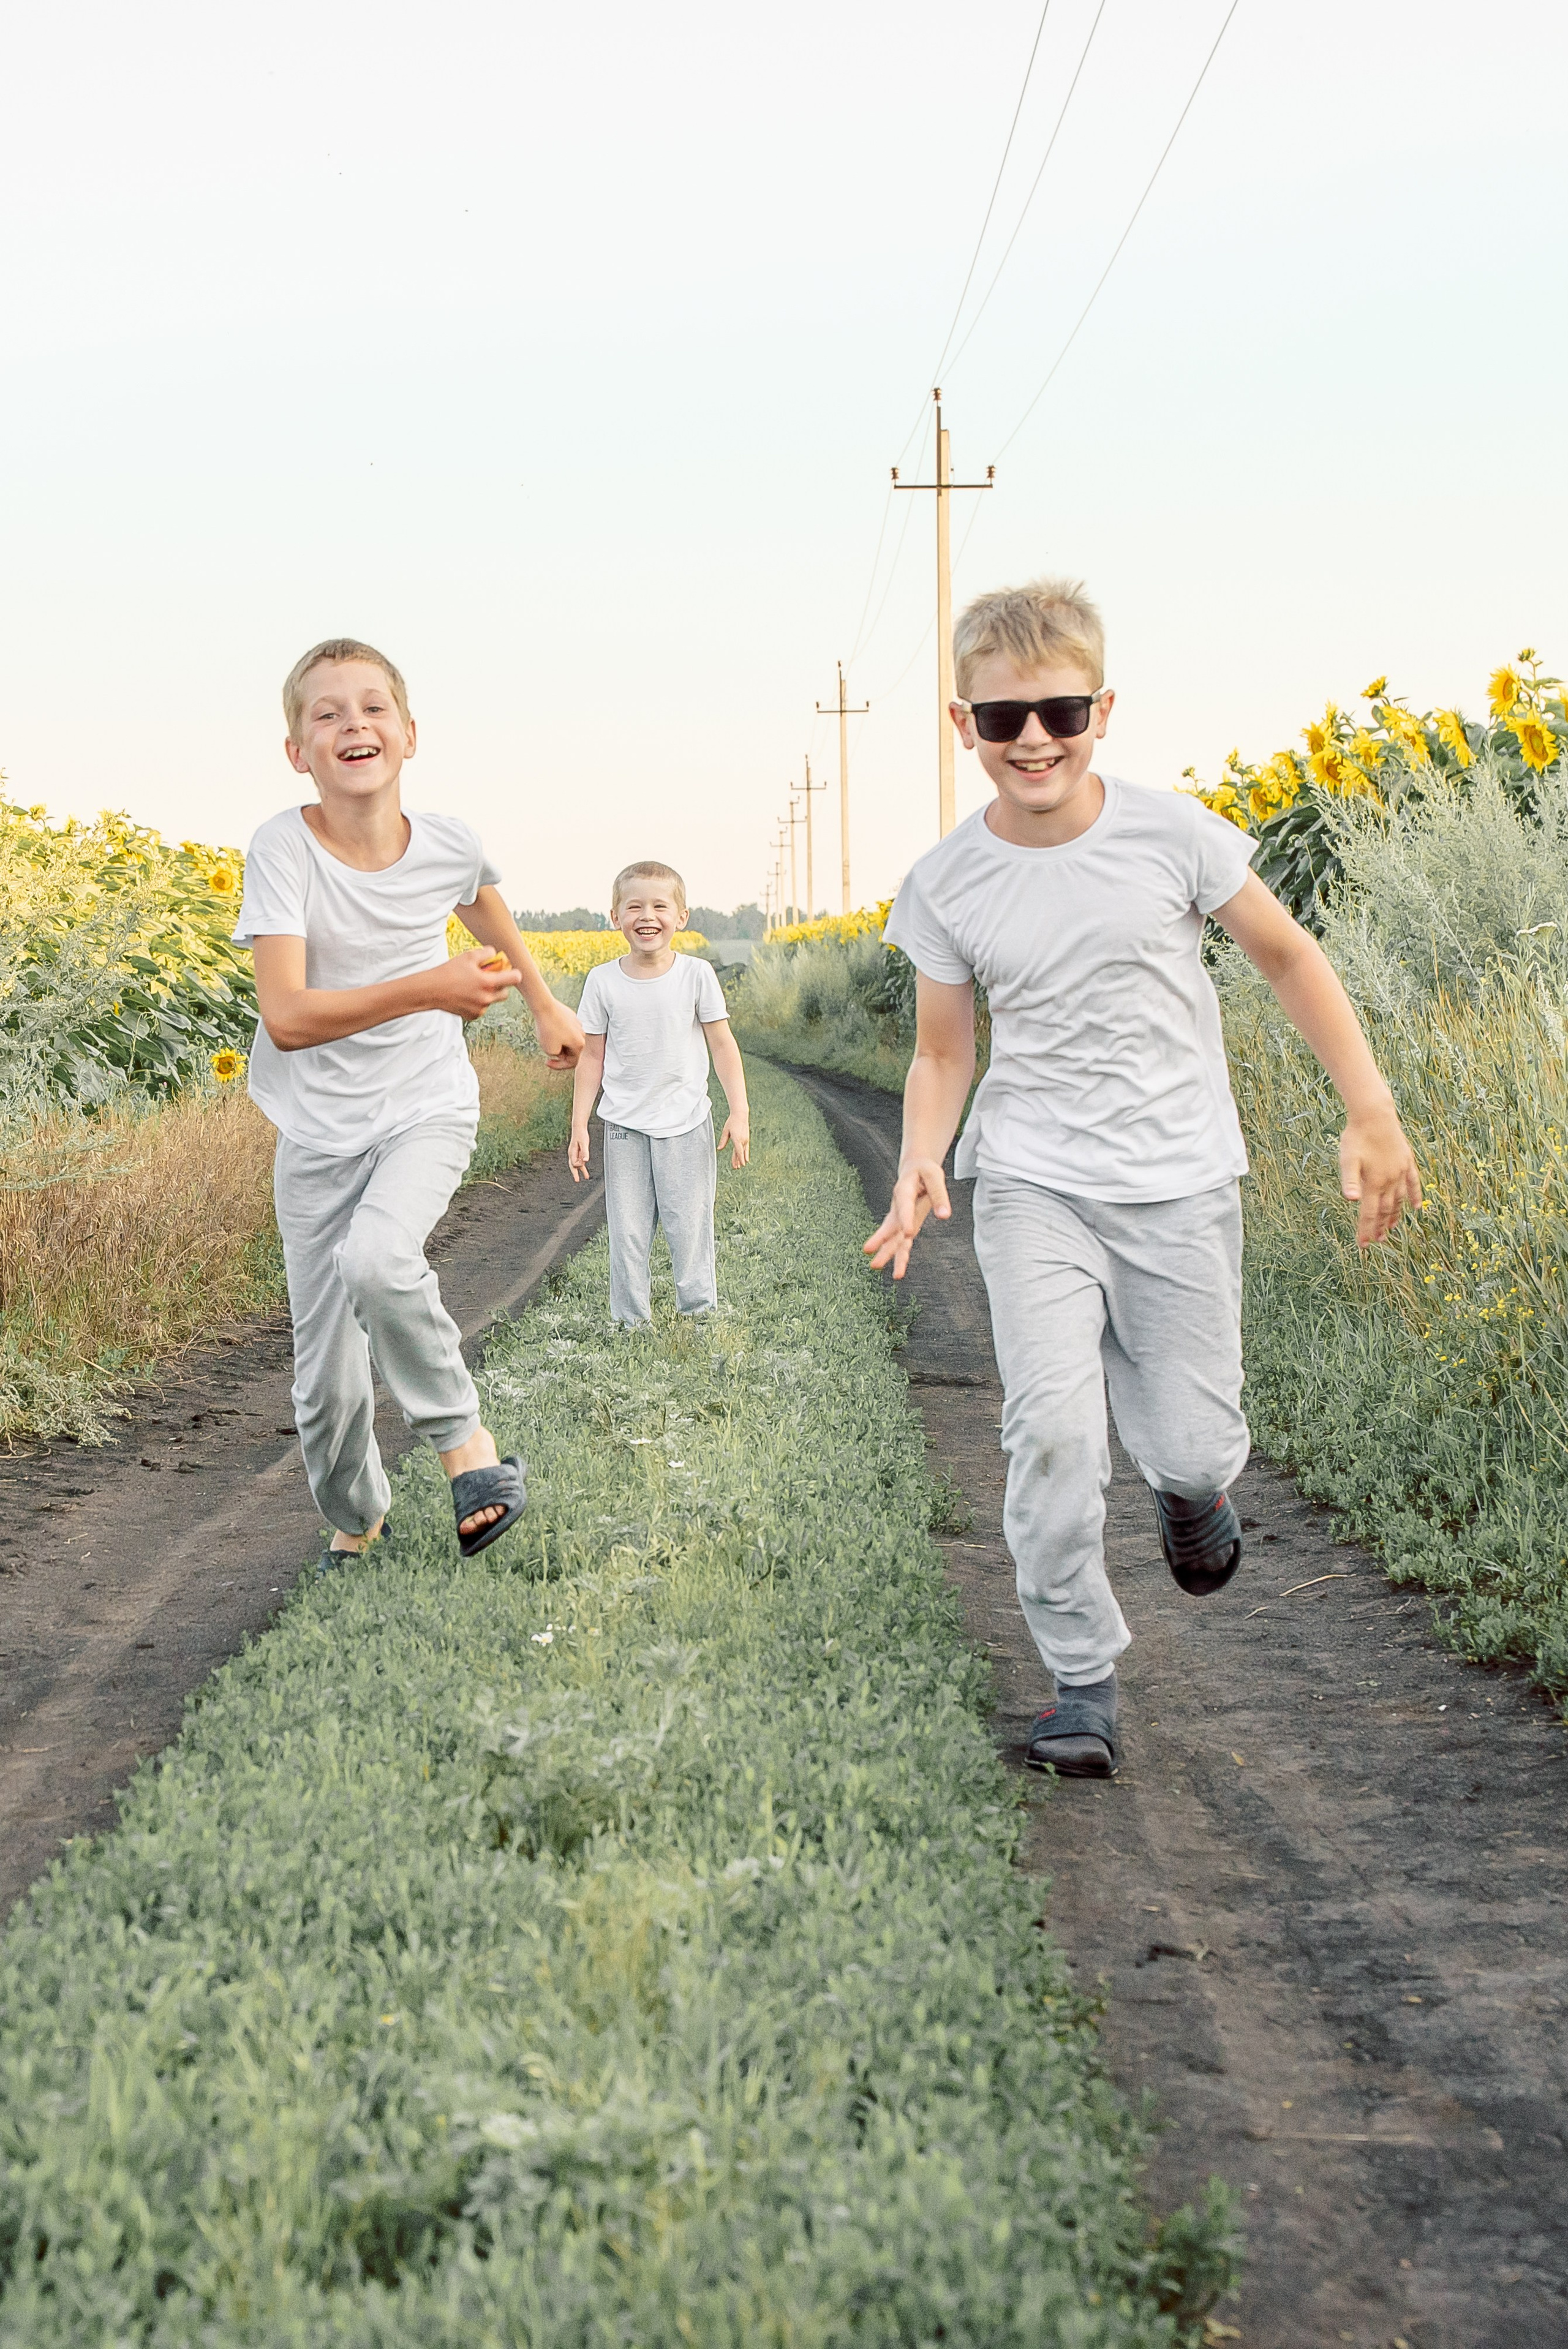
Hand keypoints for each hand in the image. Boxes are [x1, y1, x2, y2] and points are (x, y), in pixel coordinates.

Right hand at [432, 947, 522, 1019]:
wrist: (431, 990)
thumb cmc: (449, 971)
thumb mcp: (468, 956)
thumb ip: (486, 953)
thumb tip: (495, 953)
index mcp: (488, 982)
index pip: (514, 978)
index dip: (514, 973)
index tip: (510, 971)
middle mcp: (486, 998)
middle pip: (505, 993)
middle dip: (501, 986)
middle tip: (490, 978)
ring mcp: (480, 1009)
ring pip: (492, 1001)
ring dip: (488, 994)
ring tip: (472, 986)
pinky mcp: (472, 1016)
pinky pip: (481, 1008)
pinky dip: (477, 1002)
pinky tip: (466, 995)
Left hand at [536, 1003, 584, 1069]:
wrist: (545, 1007)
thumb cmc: (548, 1028)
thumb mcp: (550, 1050)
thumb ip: (557, 1056)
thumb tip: (559, 1052)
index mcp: (579, 1045)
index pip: (572, 1062)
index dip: (558, 1065)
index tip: (548, 1062)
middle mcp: (582, 1034)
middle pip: (571, 1050)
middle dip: (560, 1053)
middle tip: (548, 1052)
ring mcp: (578, 1024)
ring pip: (569, 1039)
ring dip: (559, 1042)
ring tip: (548, 1039)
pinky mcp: (571, 1017)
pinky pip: (566, 1029)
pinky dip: (559, 1033)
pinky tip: (550, 1030)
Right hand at [568, 1125, 591, 1182]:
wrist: (579, 1128)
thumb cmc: (581, 1134)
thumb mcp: (584, 1143)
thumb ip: (585, 1152)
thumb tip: (585, 1160)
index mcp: (572, 1152)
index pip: (574, 1163)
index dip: (579, 1164)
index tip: (583, 1162)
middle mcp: (572, 1154)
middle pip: (573, 1166)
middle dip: (575, 1173)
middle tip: (577, 1180)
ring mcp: (574, 1153)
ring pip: (577, 1164)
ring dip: (581, 1170)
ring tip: (586, 1177)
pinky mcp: (578, 1152)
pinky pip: (580, 1161)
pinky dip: (583, 1166)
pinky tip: (586, 1169)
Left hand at [718, 1114, 749, 1169]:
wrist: (741, 1115)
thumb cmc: (731, 1122)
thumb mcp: (726, 1131)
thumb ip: (723, 1141)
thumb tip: (719, 1149)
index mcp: (736, 1139)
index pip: (738, 1151)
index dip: (738, 1159)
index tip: (738, 1165)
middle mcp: (742, 1140)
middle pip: (740, 1153)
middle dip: (738, 1161)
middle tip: (736, 1168)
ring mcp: (745, 1140)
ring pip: (743, 1152)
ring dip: (741, 1159)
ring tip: (740, 1166)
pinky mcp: (746, 1139)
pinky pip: (746, 1148)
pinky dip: (745, 1154)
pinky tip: (746, 1159)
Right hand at [864, 1158, 950, 1278]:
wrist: (915, 1169)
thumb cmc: (925, 1172)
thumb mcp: (935, 1176)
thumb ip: (940, 1196)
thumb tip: (945, 1216)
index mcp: (903, 1190)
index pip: (904, 1206)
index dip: (906, 1219)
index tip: (908, 1232)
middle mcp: (898, 1207)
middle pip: (890, 1224)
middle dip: (881, 1238)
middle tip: (869, 1249)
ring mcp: (900, 1218)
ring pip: (893, 1237)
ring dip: (886, 1252)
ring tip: (875, 1267)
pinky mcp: (906, 1226)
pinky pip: (902, 1243)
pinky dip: (900, 1257)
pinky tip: (898, 1273)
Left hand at [1340, 1100, 1421, 1246]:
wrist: (1375, 1114)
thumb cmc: (1357, 1137)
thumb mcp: (1347, 1159)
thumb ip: (1349, 1180)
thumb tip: (1349, 1200)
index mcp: (1373, 1182)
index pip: (1369, 1213)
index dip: (1365, 1230)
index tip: (1363, 1245)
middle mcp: (1389, 1180)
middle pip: (1384, 1210)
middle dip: (1379, 1227)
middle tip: (1377, 1241)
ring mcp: (1400, 1171)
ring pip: (1398, 1200)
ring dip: (1394, 1215)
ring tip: (1391, 1228)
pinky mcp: (1407, 1162)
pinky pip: (1413, 1184)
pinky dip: (1414, 1196)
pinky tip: (1415, 1207)